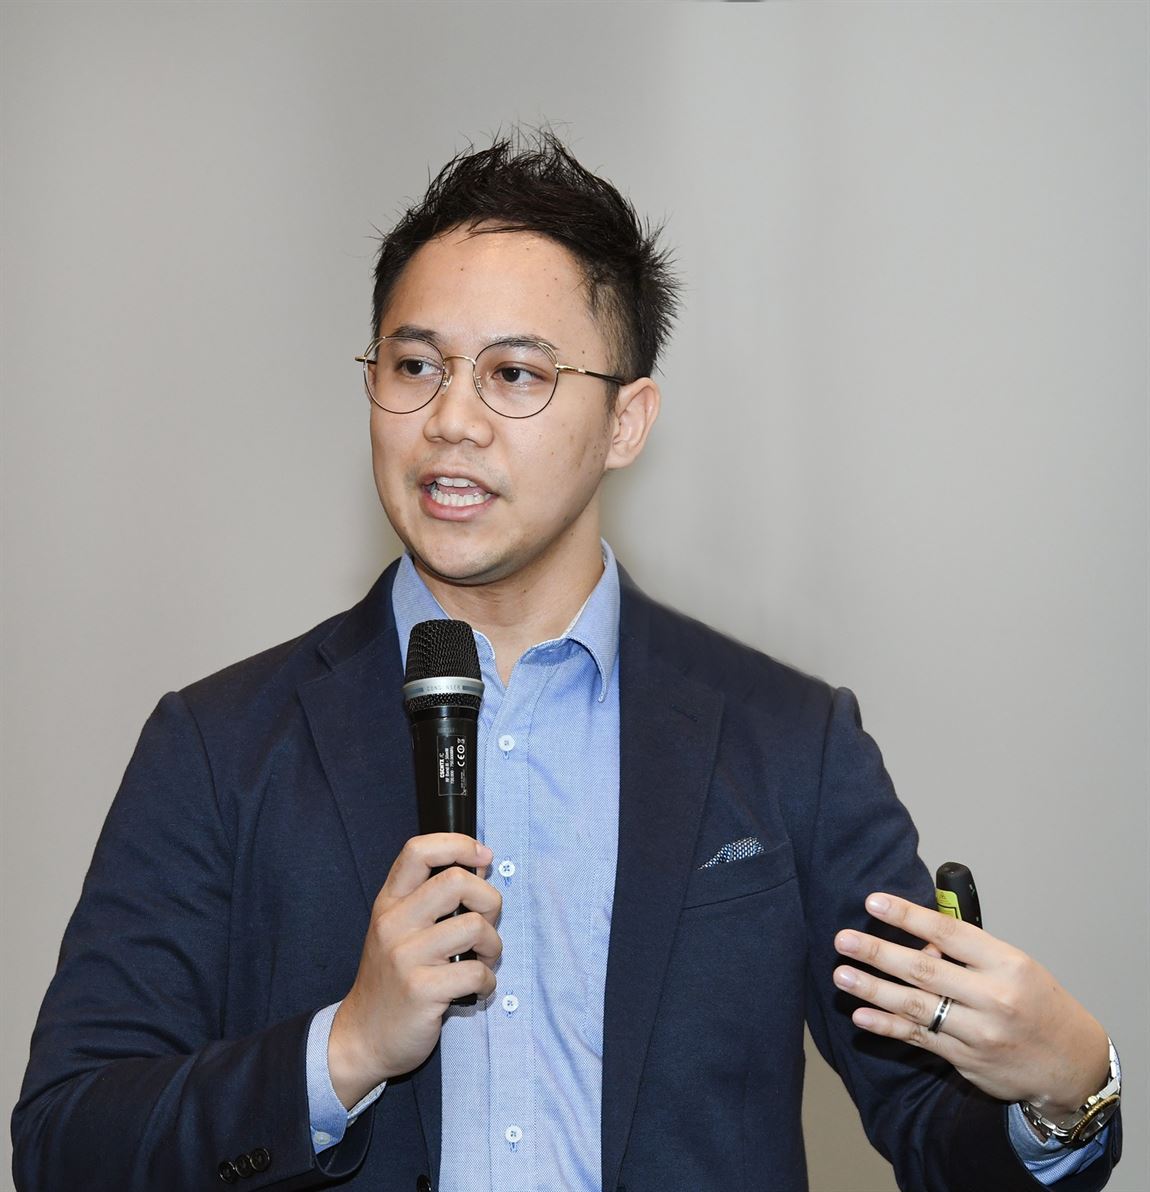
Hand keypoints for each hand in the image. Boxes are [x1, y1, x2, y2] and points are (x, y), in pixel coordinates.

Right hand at [328, 833, 501, 1107]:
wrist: (362, 1038)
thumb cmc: (392, 979)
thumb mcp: (399, 929)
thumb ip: (433, 898)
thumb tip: (480, 866)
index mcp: (389, 902)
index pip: (418, 850)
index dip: (459, 844)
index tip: (483, 857)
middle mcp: (393, 924)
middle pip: (457, 881)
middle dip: (489, 900)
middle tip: (487, 924)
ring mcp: (405, 957)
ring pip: (474, 926)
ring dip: (493, 945)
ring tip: (483, 960)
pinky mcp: (421, 991)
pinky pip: (476, 972)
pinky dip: (488, 981)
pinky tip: (476, 989)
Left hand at [832, 893, 1109, 1117]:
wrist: (1073, 1063)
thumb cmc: (1038, 1002)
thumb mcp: (1014, 966)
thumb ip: (968, 953)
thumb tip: (918, 940)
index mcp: (1006, 964)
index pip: (947, 932)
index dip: (906, 916)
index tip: (872, 902)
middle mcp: (993, 998)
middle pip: (924, 971)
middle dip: (878, 953)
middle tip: (843, 939)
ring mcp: (978, 1032)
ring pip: (916, 1007)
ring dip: (873, 990)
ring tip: (842, 974)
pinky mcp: (966, 1059)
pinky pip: (919, 1038)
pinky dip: (887, 1026)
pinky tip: (861, 1015)